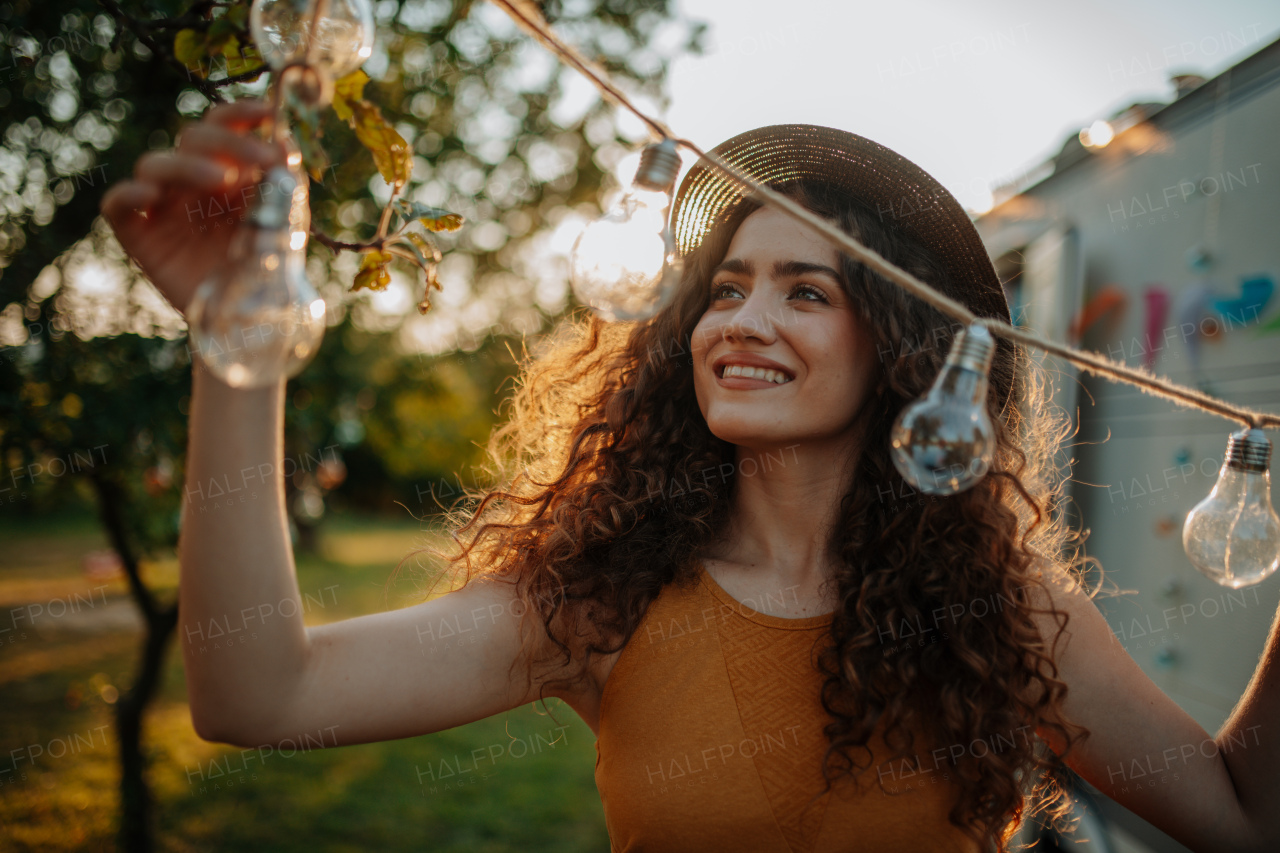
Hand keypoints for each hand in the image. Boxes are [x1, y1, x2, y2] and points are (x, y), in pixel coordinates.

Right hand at [100, 100, 286, 316]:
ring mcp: (162, 205)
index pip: (223, 127)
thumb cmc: (266, 263)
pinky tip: (153, 198)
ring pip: (154, 164)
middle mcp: (190, 181)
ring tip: (223, 181)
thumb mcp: (285, 219)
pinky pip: (117, 203)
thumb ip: (283, 181)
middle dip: (227, 142)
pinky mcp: (138, 233)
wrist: (249, 316)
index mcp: (226, 169)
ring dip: (188, 164)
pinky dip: (130, 194)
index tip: (266, 113)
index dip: (240, 113)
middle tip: (260, 160)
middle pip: (191, 137)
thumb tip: (283, 139)